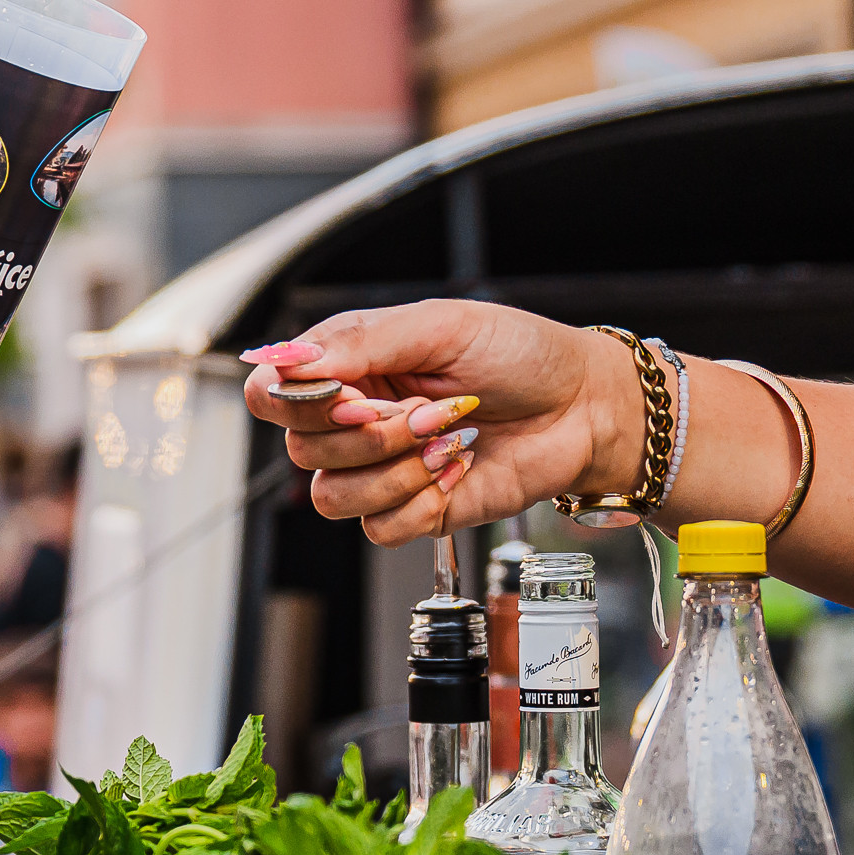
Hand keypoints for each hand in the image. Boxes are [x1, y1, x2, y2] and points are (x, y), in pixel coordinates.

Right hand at [239, 299, 629, 545]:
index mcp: (348, 366)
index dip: (298, 402)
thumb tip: (289, 360)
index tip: (357, 393)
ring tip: (449, 439)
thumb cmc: (519, 354)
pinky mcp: (414, 512)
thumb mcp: (439, 326)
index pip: (269, 394)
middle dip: (372, 433)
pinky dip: (422, 500)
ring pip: (331, 496)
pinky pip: (379, 528)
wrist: (584, 407)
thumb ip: (359, 342)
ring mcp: (380, 470)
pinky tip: (458, 468)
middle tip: (433, 409)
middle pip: (301, 449)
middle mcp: (353, 420)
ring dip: (396, 470)